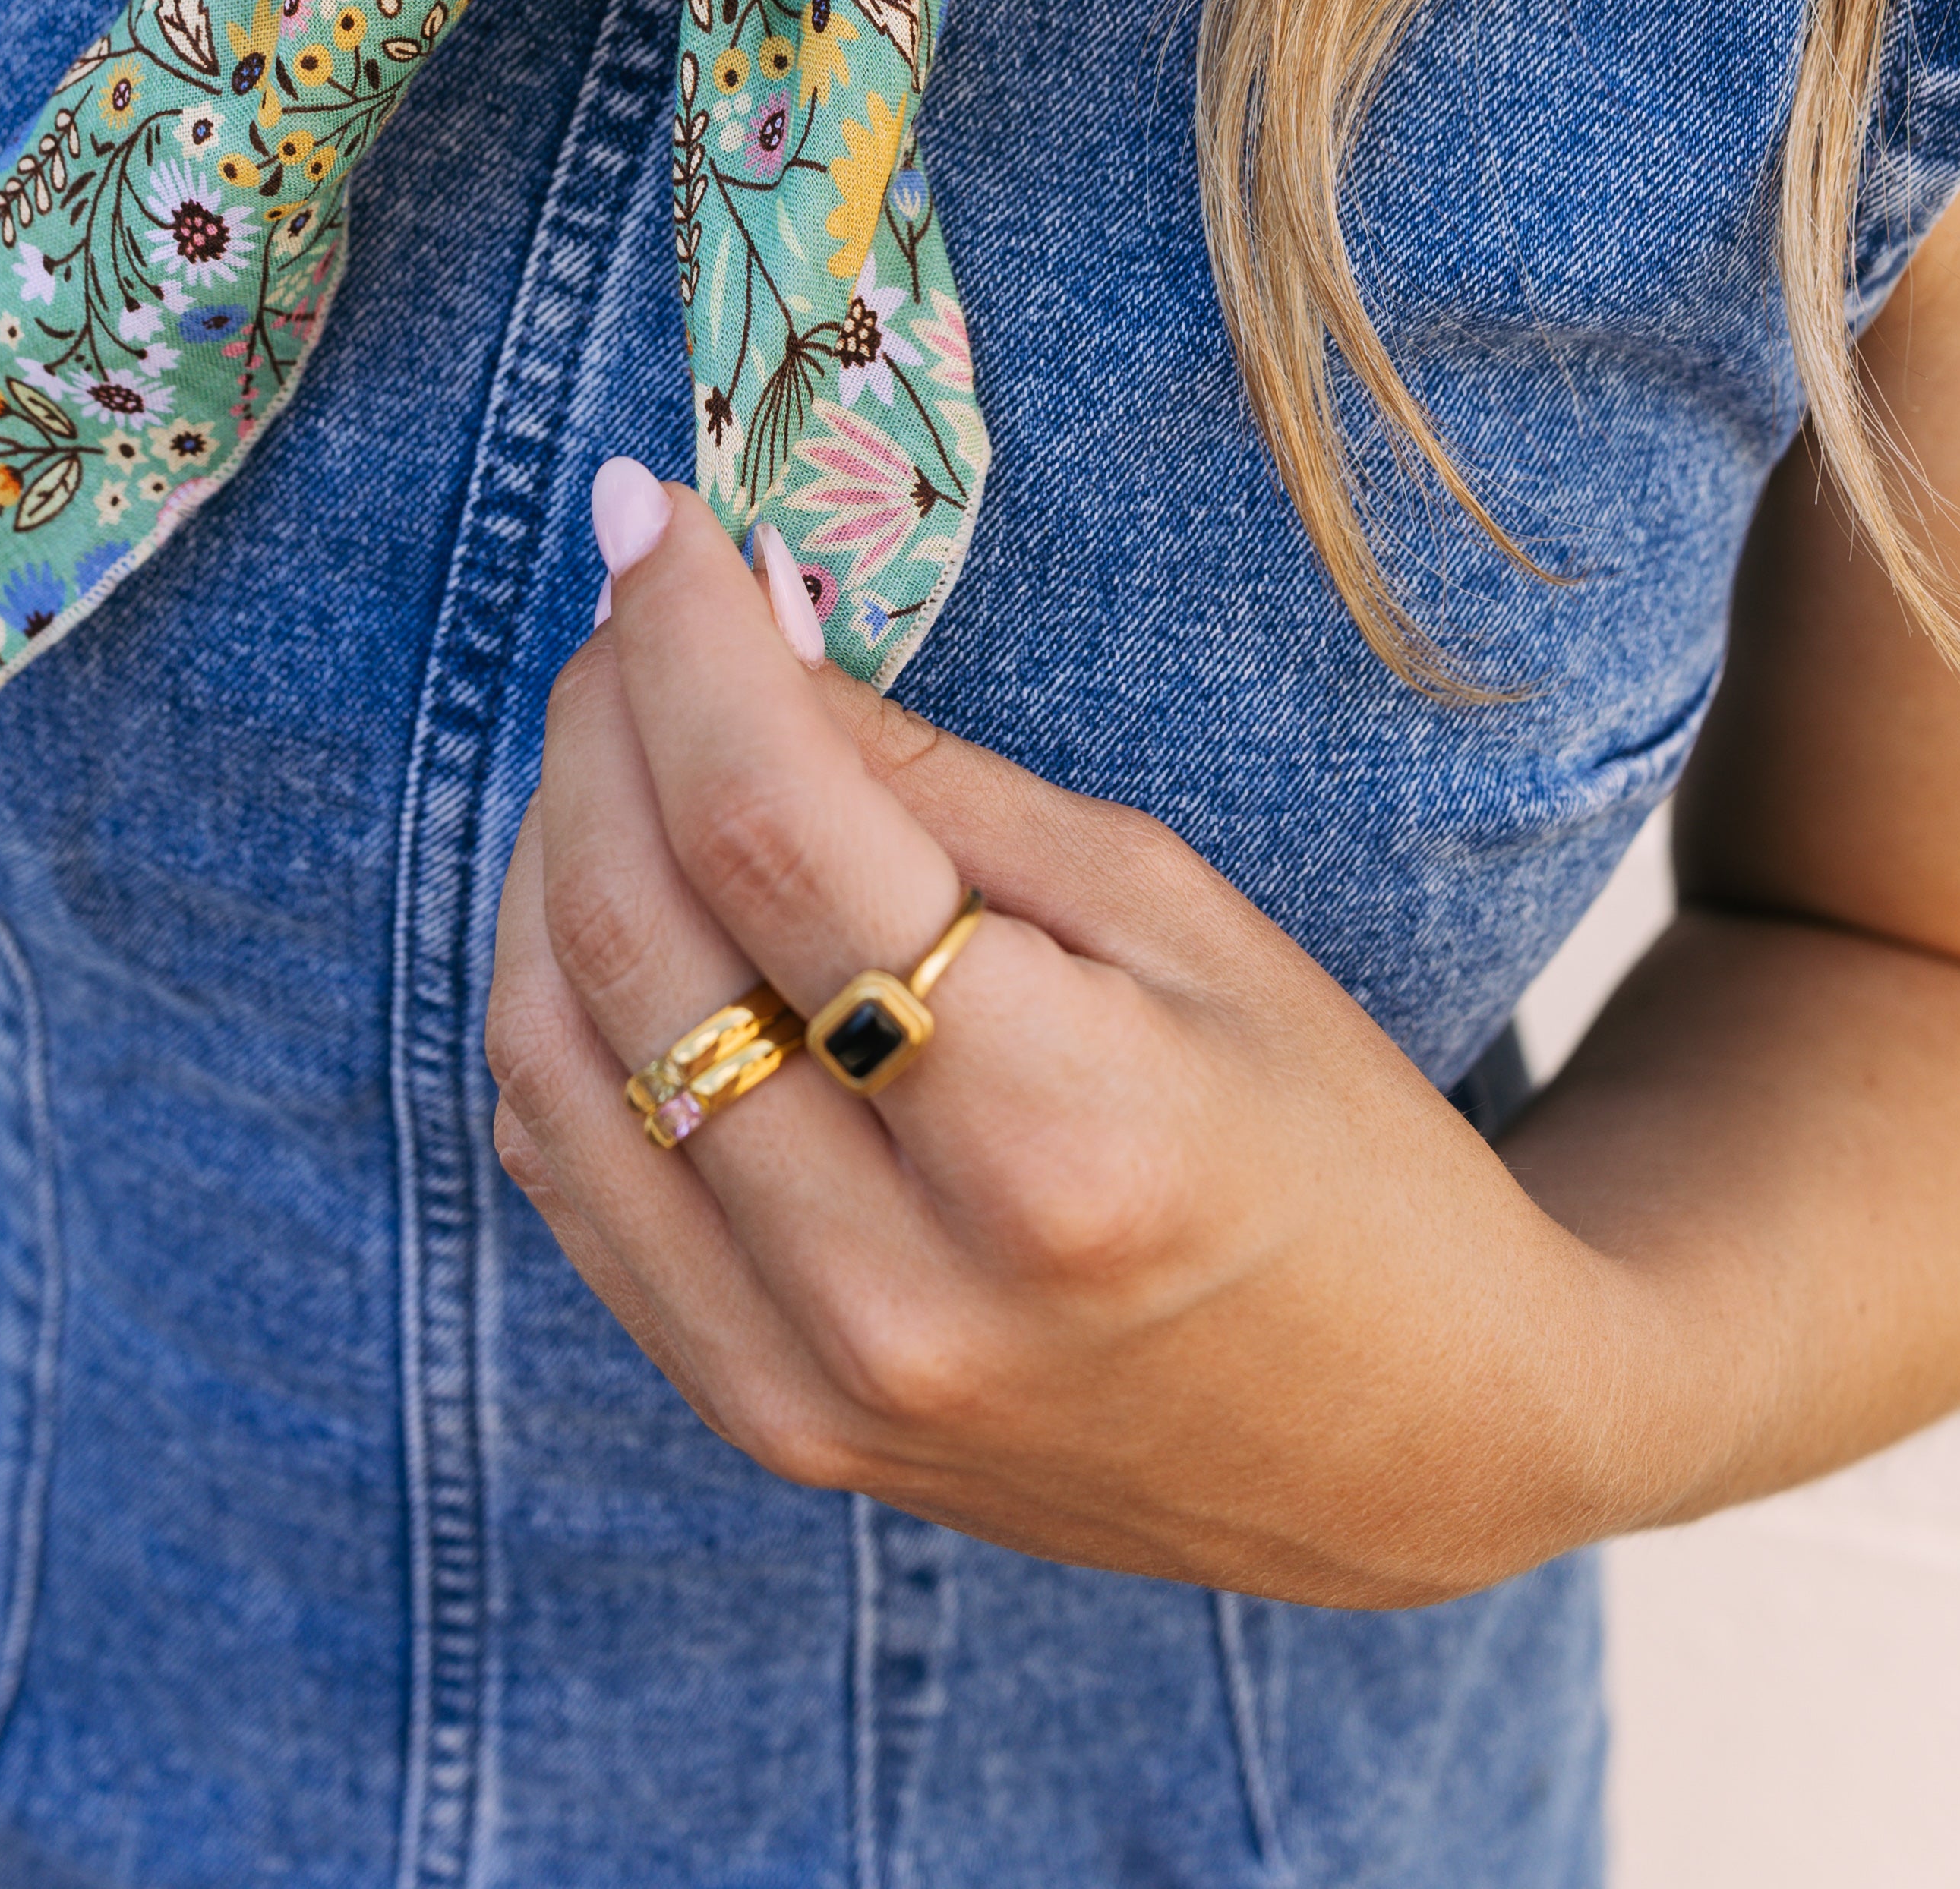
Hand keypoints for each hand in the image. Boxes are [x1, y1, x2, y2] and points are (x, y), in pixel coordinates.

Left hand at [488, 474, 1635, 1605]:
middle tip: (639, 592)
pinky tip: (622, 890)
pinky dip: (561, 1000)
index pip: (769, 828)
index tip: (651, 509)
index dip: (682, 637)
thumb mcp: (1174, 910)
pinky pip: (572, 1171)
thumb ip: (935, 779)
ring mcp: (808, 1380)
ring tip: (623, 722)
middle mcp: (900, 1284)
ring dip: (555, 846)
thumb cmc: (1325, 1137)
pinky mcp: (759, 1417)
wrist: (1405, 1449)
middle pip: (639, 932)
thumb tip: (740, 612)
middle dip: (605, 714)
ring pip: (557, 1053)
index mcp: (1054, 1137)